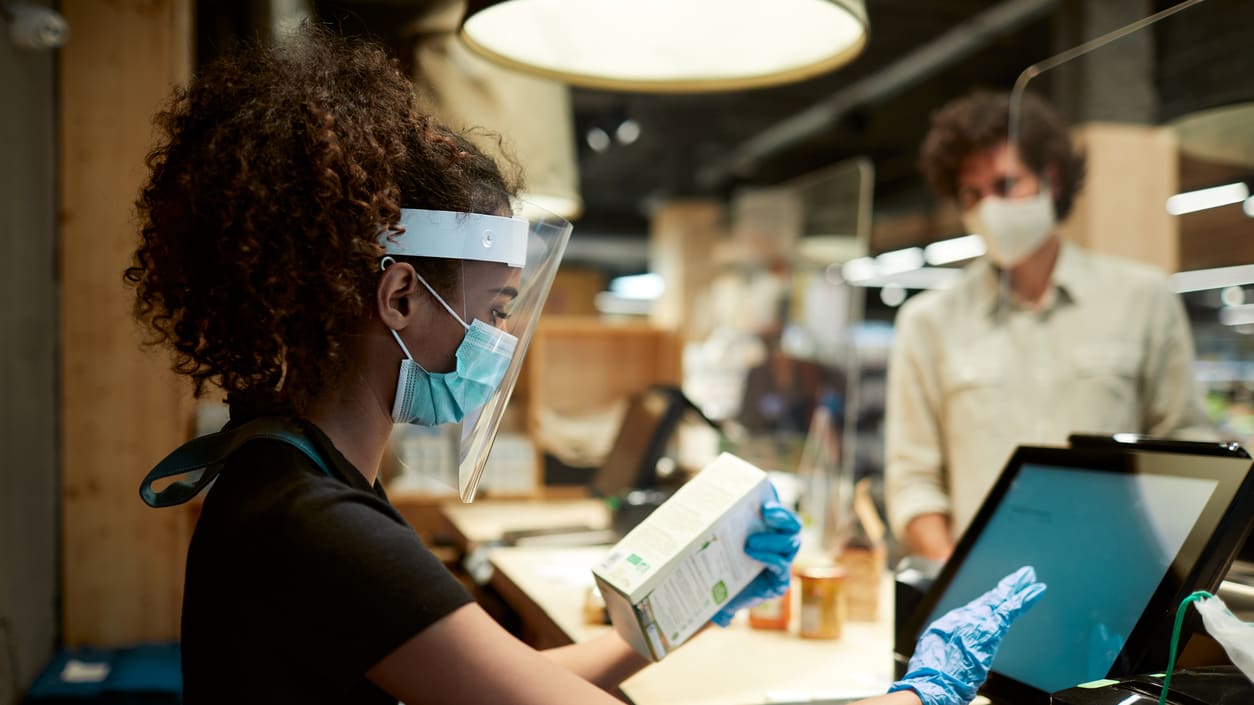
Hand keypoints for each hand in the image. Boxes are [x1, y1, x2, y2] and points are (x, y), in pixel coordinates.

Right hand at [711, 487, 801, 626]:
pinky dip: (781, 512)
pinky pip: (788, 520)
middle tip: (749, 541)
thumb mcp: (724, 601)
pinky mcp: (778, 528)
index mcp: (775, 582)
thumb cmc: (728, 588)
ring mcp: (783, 544)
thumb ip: (722, 611)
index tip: (751, 552)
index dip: (771, 560)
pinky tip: (766, 504)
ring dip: (781, 521)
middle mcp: (783, 563)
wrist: (728, 572)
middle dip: (772, 543)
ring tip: (764, 512)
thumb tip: (722, 620)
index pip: (782, 571)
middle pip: (790, 548)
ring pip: (792, 532)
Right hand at [888, 566, 1045, 704]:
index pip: (979, 607)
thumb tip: (959, 647)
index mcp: (955, 622)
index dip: (993, 598)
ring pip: (1003, 600)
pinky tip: (1036, 590)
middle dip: (1009, 586)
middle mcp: (967, 616)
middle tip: (1024, 575)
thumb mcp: (938, 651)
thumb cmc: (933, 672)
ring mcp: (980, 621)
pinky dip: (1024, 599)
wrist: (934, 679)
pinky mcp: (992, 629)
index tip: (1003, 591)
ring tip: (1031, 578)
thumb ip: (952, 643)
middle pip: (992, 598)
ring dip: (1018, 588)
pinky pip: (1011, 610)